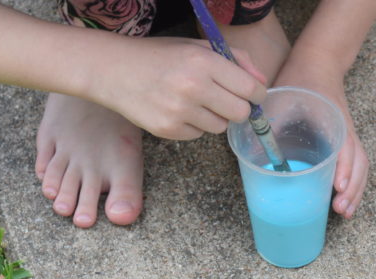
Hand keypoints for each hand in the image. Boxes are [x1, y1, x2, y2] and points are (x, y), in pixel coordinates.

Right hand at [89, 35, 268, 139]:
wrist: (113, 69)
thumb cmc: (160, 56)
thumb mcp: (197, 46)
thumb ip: (236, 59)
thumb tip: (262, 82)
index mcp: (204, 62)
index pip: (251, 89)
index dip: (257, 93)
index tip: (252, 94)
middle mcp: (193, 87)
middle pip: (241, 113)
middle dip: (238, 108)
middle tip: (224, 99)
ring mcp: (179, 111)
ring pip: (220, 127)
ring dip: (214, 116)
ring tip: (194, 101)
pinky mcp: (168, 130)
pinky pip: (198, 134)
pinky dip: (194, 125)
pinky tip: (177, 109)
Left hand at [274, 59, 367, 218]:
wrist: (318, 63)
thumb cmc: (299, 82)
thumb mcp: (281, 99)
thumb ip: (271, 124)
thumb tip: (256, 152)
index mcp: (332, 120)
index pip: (344, 148)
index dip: (342, 169)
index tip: (336, 188)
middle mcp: (346, 131)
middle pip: (358, 164)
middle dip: (352, 189)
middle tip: (340, 209)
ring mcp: (348, 136)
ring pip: (361, 167)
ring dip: (355, 191)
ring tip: (345, 212)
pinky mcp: (346, 141)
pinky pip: (357, 165)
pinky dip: (354, 184)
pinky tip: (345, 200)